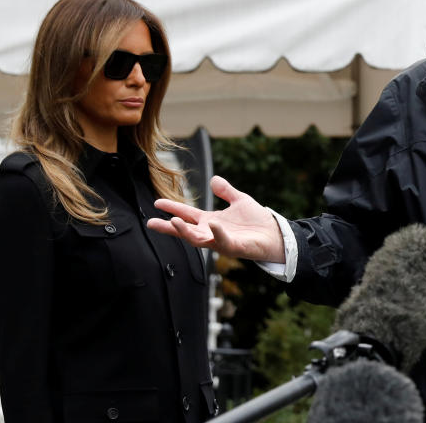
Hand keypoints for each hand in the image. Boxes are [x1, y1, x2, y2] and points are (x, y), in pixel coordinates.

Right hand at [147, 175, 285, 262]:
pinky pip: (222, 240)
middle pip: (185, 230)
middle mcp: (212, 232)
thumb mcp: (239, 201)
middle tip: (151, 223)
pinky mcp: (233, 247)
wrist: (274, 234)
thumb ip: (226, 191)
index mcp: (211, 221)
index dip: (173, 209)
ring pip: (198, 239)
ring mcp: (221, 241)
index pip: (187, 215)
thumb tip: (213, 179)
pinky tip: (213, 223)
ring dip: (185, 232)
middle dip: (169, 227)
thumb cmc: (257, 221)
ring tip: (172, 222)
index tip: (157, 203)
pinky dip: (216, 232)